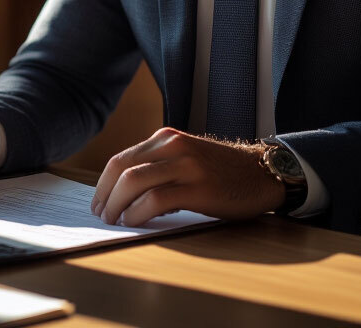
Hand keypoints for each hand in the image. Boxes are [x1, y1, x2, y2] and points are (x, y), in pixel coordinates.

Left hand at [91, 128, 284, 226]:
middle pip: (122, 168)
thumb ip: (159, 165)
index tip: (98, 202)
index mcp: (166, 138)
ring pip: (134, 181)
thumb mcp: (186, 157)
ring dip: (117, 205)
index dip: (103, 183)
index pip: (121, 159)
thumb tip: (123, 193)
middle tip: (101, 215)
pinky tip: (134, 222)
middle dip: (105, 195)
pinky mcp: (198, 188)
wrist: (262, 174)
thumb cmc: (221, 172)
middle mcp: (173, 146)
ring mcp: (186, 165)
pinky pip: (156, 199)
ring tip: (114, 221)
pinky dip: (138, 213)